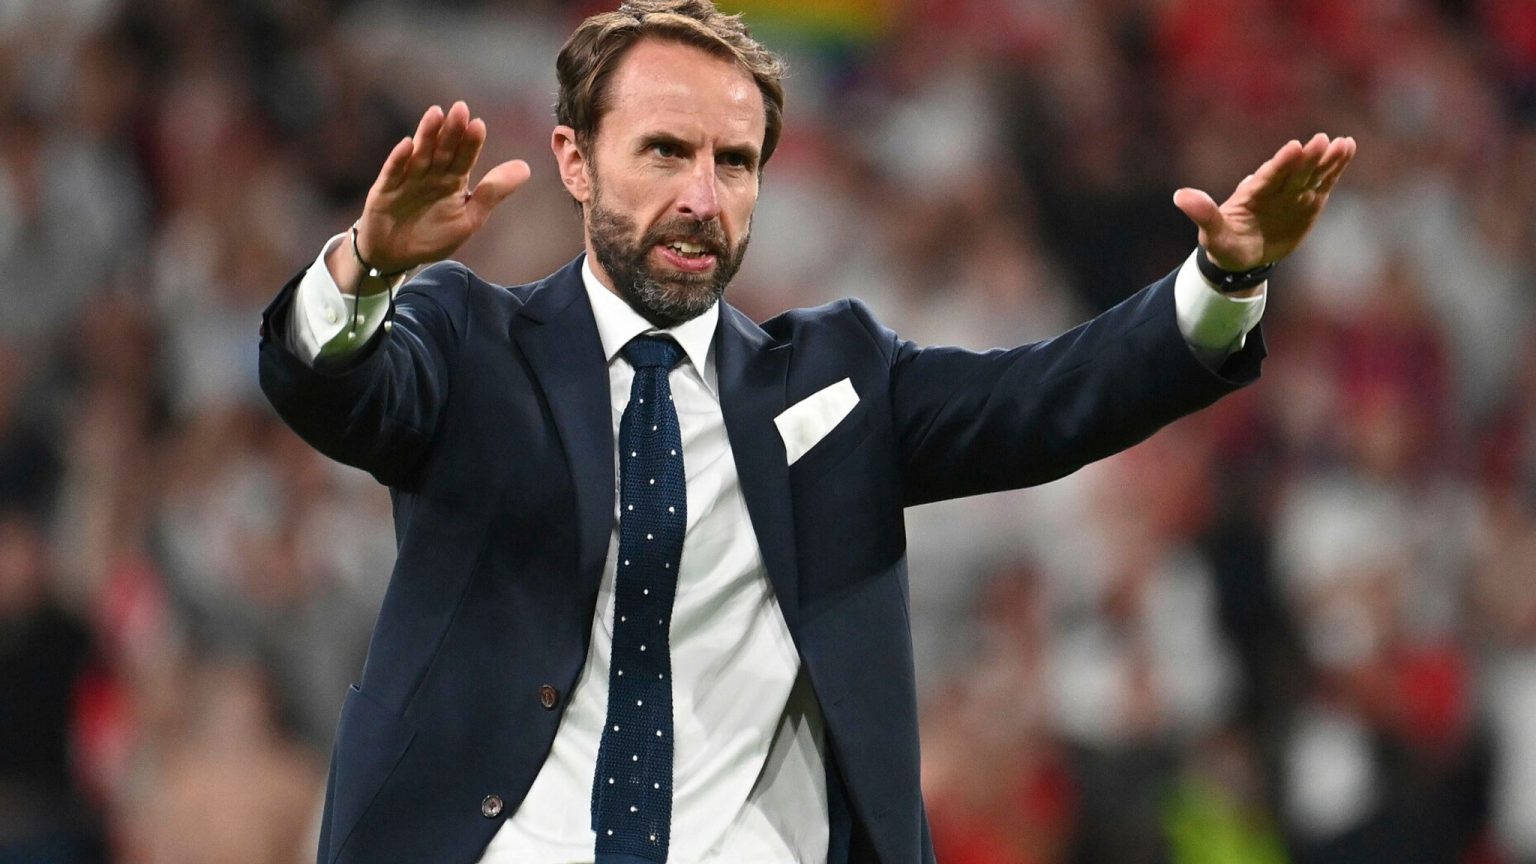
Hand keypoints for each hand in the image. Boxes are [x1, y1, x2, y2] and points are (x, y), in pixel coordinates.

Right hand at [333, 101, 530, 292]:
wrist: (395, 256)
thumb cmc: (433, 236)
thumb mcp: (469, 218)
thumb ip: (492, 193)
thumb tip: (526, 168)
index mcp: (452, 181)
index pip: (464, 158)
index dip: (471, 142)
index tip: (479, 125)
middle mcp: (431, 175)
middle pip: (443, 150)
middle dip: (451, 131)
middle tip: (460, 109)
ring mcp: (407, 181)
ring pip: (419, 155)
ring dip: (427, 135)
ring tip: (436, 114)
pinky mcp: (385, 191)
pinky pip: (393, 173)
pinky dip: (399, 160)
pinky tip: (407, 145)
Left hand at [1173, 133, 1356, 271]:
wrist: (1241, 256)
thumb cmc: (1224, 243)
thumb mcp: (1212, 233)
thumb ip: (1202, 214)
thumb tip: (1179, 196)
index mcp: (1252, 194)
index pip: (1268, 177)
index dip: (1281, 163)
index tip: (1293, 148)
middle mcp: (1275, 189)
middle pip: (1293, 172)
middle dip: (1307, 158)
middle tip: (1321, 141)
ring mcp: (1293, 193)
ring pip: (1312, 173)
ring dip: (1327, 159)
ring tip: (1343, 143)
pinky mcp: (1309, 200)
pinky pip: (1324, 182)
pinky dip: (1336, 167)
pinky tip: (1348, 147)